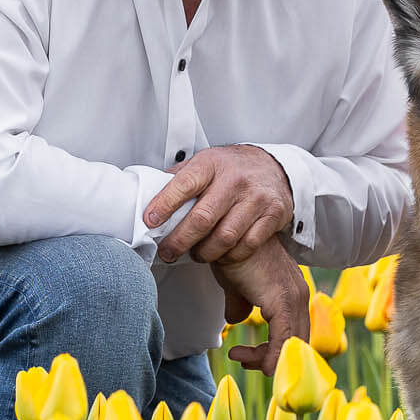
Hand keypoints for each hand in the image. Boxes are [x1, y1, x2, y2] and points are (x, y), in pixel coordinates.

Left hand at [147, 144, 293, 265]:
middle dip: (179, 241)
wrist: (271, 166)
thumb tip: (146, 198)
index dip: (164, 205)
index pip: (184, 184)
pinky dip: (230, 256)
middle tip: (167, 252)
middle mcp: (235, 179)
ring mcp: (256, 197)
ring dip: (204, 252)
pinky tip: (221, 253)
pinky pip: (246, 245)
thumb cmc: (229, 169)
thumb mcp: (203, 164)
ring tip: (196, 254)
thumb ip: (178, 180)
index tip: (149, 222)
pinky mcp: (273, 213)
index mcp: (211, 163)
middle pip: (202, 219)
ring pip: (224, 237)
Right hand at [212, 240, 309, 372]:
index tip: (247, 355)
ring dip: (264, 359)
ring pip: (291, 344)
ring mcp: (294, 297)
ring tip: (239, 355)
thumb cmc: (231, 254)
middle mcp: (300, 295)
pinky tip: (245, 356)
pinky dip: (268, 356)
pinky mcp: (282, 300)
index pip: (294, 332)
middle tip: (243, 359)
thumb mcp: (236, 284)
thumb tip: (236, 318)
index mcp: (293, 291)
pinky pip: (283, 339)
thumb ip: (241, 302)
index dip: (273, 350)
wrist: (227, 235)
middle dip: (268, 358)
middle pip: (296, 341)